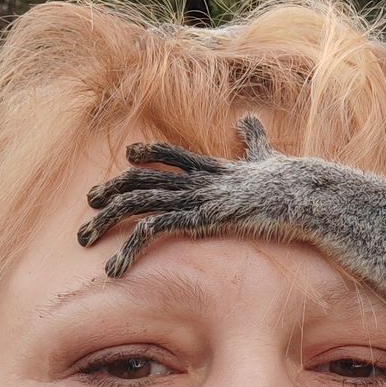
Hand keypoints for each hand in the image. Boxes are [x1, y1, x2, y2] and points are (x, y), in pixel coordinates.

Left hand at [78, 114, 278, 277]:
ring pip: (135, 201)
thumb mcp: (267, 158)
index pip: (169, 155)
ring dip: (105, 220)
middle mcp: (195, 180)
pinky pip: (151, 230)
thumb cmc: (290, 182)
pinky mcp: (195, 218)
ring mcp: (193, 197)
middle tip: (89, 204)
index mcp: (211, 169)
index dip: (146, 156)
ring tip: (84, 238)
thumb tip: (251, 118)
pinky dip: (128, 250)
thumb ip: (255, 142)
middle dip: (110, 191)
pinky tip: (116, 268)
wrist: (301, 192)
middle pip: (140, 179)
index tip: (127, 160)